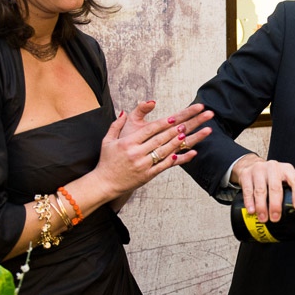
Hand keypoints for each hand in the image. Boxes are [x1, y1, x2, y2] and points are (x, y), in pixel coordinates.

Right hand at [91, 103, 212, 198]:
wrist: (104, 183)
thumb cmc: (107, 160)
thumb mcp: (108, 140)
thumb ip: (116, 125)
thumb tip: (124, 112)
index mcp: (128, 143)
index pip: (149, 131)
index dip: (163, 124)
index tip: (174, 117)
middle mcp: (136, 153)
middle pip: (160, 139)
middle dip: (175, 130)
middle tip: (189, 122)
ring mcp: (143, 165)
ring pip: (164, 152)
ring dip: (178, 142)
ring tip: (189, 134)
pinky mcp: (148, 175)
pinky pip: (165, 166)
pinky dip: (177, 160)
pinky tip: (189, 153)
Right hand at [230, 155, 294, 222]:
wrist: (251, 164)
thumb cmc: (270, 175)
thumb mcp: (282, 177)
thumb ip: (288, 190)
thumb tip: (294, 211)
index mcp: (286, 169)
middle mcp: (273, 168)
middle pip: (275, 188)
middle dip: (275, 205)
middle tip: (275, 218)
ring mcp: (259, 170)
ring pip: (260, 190)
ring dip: (262, 207)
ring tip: (263, 218)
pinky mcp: (246, 175)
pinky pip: (248, 190)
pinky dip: (250, 202)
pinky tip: (252, 210)